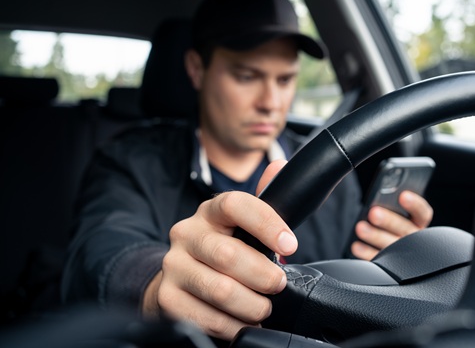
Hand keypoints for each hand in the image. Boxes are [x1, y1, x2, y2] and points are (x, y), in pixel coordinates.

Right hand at [143, 160, 295, 340]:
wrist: (180, 278)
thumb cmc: (222, 249)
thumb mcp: (242, 225)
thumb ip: (264, 201)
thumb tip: (279, 166)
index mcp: (210, 211)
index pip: (235, 205)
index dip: (267, 223)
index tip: (291, 244)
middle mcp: (187, 233)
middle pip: (229, 255)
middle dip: (263, 275)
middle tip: (278, 284)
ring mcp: (173, 266)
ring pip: (220, 290)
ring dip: (251, 305)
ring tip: (263, 307)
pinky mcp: (167, 297)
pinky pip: (206, 317)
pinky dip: (233, 326)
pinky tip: (242, 323)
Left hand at [351, 190, 432, 260]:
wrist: (382, 248)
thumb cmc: (387, 221)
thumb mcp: (393, 211)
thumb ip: (391, 204)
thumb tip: (381, 196)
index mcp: (418, 222)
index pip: (422, 213)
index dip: (415, 204)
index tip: (403, 195)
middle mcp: (414, 239)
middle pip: (405, 229)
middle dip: (389, 220)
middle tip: (374, 213)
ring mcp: (402, 254)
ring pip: (392, 246)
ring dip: (375, 236)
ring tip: (360, 227)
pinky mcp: (388, 267)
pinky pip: (379, 261)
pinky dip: (367, 253)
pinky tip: (356, 245)